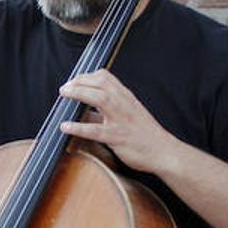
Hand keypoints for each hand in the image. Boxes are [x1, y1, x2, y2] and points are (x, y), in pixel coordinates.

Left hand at [57, 70, 176, 173]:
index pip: (105, 77)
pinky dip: (78, 127)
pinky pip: (95, 130)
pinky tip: (65, 126)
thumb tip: (84, 114)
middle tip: (65, 88)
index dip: (86, 76)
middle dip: (79, 81)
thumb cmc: (145, 135)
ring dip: (79, 93)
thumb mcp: (127, 117)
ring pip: (99, 99)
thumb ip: (106, 114)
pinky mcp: (117, 137)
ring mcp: (121, 120)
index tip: (74, 80)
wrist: (163, 151)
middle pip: (100, 82)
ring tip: (64, 95)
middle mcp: (124, 104)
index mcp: (126, 98)